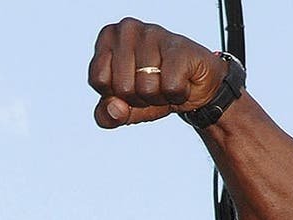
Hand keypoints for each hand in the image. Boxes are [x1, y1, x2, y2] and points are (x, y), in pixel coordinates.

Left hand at [88, 17, 226, 128]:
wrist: (193, 87)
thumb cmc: (152, 90)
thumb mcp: (122, 109)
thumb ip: (106, 116)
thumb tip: (116, 108)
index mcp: (107, 38)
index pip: (99, 80)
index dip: (115, 94)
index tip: (129, 85)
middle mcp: (127, 29)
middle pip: (122, 87)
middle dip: (137, 98)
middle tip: (151, 85)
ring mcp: (154, 34)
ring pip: (146, 88)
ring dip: (158, 97)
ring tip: (165, 82)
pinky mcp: (179, 46)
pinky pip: (170, 87)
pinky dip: (176, 94)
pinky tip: (182, 80)